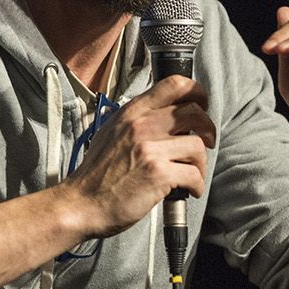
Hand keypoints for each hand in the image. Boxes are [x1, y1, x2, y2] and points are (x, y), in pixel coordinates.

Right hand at [62, 75, 214, 235]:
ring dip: (200, 164)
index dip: (196, 92)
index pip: (173, 84)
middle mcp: (141, 125)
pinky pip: (194, 174)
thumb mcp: (110, 133)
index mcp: (131, 113)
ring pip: (197, 145)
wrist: (81, 203)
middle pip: (194, 111)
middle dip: (207, 128)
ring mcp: (149, 148)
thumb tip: (163, 118)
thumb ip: (135, 122)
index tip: (201, 105)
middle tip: (206, 141)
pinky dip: (196, 185)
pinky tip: (189, 190)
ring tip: (191, 174)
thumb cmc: (96, 175)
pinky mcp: (158, 173)